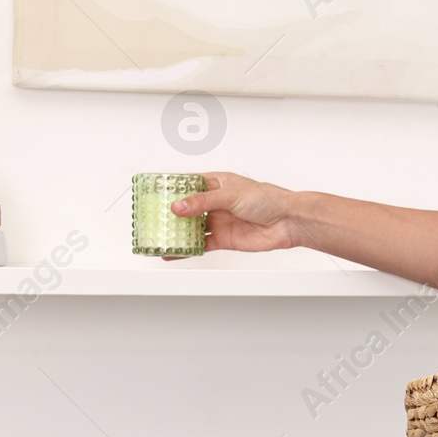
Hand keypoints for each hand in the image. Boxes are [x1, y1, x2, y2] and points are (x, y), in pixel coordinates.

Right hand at [165, 172, 298, 254]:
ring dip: (176, 232)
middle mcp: (216, 202)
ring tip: (157, 237)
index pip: (188, 184)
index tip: (152, 193)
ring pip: (191, 227)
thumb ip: (204, 201)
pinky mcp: (223, 239)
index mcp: (217, 183)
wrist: (287, 222)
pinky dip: (186, 249)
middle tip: (150, 219)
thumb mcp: (231, 194)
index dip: (171, 189)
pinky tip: (173, 252)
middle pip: (187, 207)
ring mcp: (219, 221)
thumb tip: (179, 206)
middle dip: (170, 213)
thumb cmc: (267, 199)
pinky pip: (200, 244)